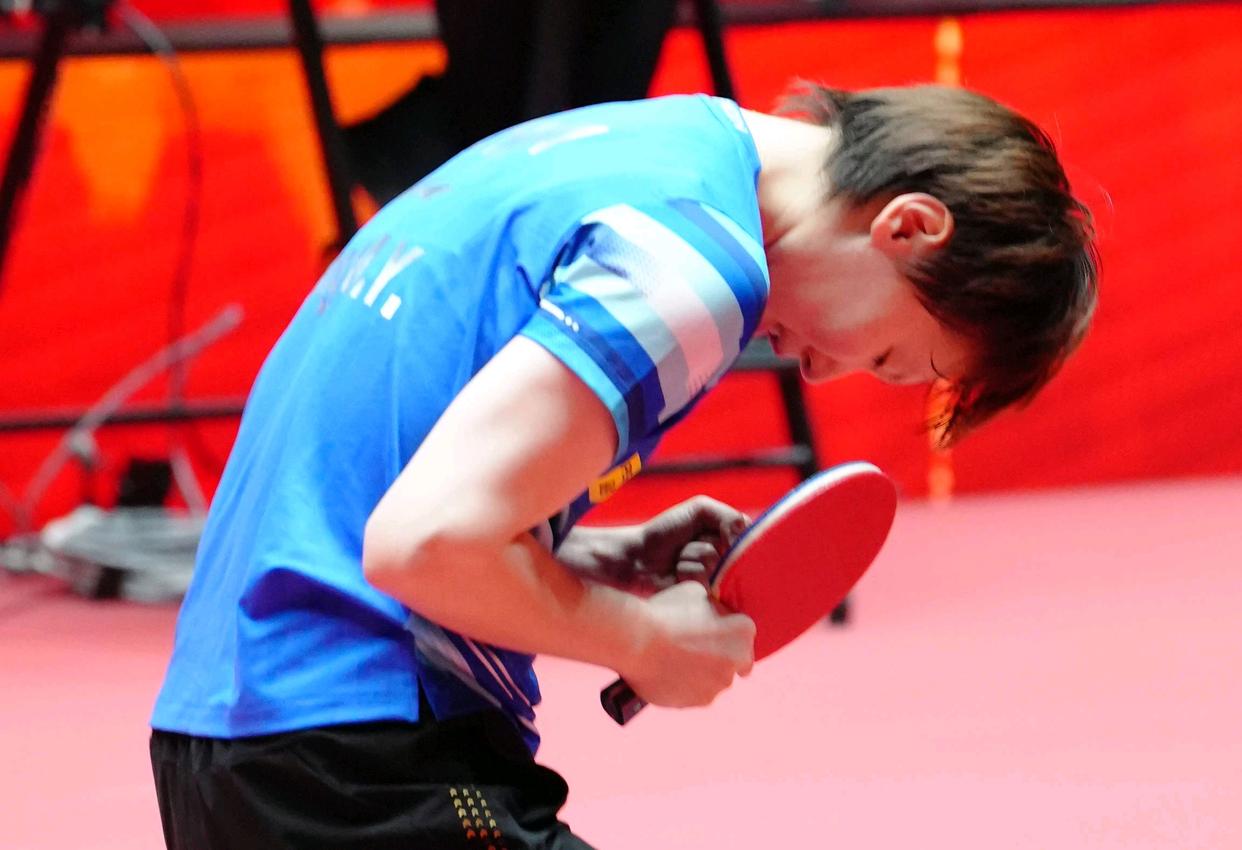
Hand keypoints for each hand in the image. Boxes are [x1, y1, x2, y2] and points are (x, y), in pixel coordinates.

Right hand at [621, 580, 755, 707]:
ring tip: (673, 658)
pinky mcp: (696, 702)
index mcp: (742, 632)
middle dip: (718, 654)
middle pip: (733, 659)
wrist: (636, 641)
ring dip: (701, 672)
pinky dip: (684, 686)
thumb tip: (710, 613)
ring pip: (713, 680)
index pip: (744, 632)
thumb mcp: (695, 594)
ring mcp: (717, 686)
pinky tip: (666, 672)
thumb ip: (711, 607)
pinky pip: (694, 693)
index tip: (710, 627)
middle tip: (691, 644)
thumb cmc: (665, 612)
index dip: (726, 628)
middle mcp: (736, 662)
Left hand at [626, 495, 749, 590]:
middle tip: (689, 542)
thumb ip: (728, 516)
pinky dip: (686, 571)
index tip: (723, 535)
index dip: (738, 536)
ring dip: (692, 556)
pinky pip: (704, 580)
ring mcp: (715, 579)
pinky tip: (675, 572)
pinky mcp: (702, 595)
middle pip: (736, 554)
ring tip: (679, 557)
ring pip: (716, 565)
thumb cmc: (667, 530)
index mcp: (730, 538)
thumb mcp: (700, 510)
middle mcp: (727, 560)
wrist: (638, 556)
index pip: (751, 537)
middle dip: (708, 543)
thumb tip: (742, 537)